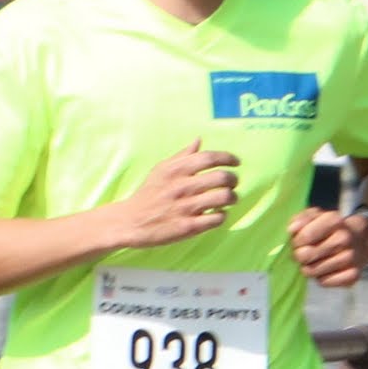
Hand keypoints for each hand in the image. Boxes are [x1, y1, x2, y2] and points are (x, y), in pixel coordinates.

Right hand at [114, 144, 237, 247]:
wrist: (131, 222)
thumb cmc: (149, 194)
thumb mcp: (161, 170)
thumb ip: (182, 156)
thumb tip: (199, 140)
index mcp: (176, 170)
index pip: (209, 157)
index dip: (228, 158)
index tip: (236, 162)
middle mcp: (182, 187)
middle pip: (221, 177)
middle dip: (233, 179)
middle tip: (233, 183)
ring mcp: (186, 208)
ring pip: (223, 198)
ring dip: (232, 197)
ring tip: (230, 198)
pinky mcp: (188, 227)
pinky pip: (217, 219)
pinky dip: (223, 215)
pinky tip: (218, 213)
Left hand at [289, 207, 367, 287]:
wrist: (360, 241)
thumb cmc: (331, 229)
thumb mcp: (316, 216)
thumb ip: (301, 219)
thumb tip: (292, 230)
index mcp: (334, 220)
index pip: (305, 236)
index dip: (296, 242)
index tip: (298, 242)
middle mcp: (344, 239)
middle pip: (306, 255)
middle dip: (299, 256)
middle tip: (303, 253)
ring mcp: (350, 258)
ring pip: (312, 271)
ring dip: (308, 268)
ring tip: (314, 261)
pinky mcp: (353, 276)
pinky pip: (324, 282)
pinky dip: (321, 278)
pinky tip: (325, 270)